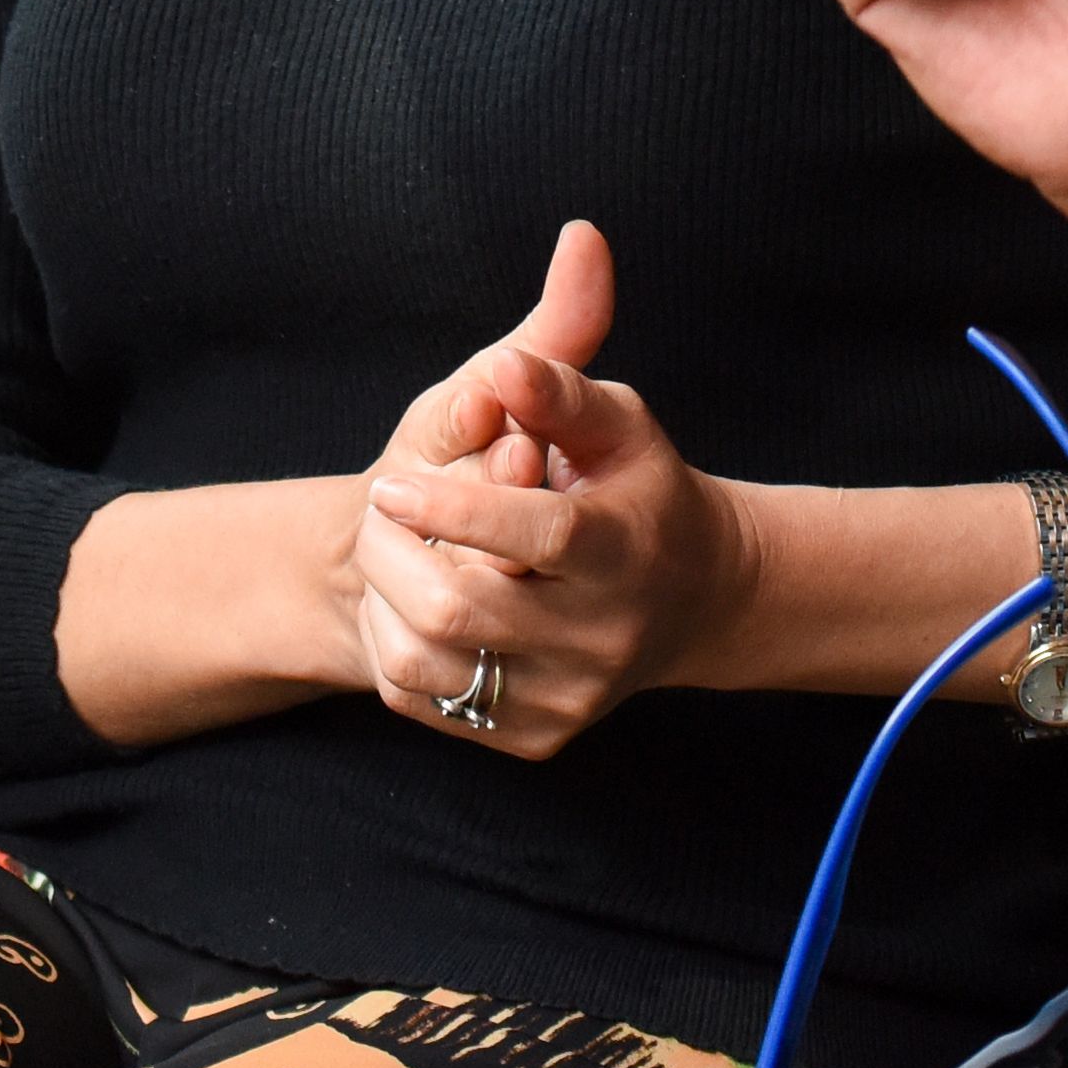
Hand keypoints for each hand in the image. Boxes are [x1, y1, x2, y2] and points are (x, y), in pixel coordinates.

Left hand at [347, 220, 741, 758]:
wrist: (687, 599)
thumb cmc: (631, 485)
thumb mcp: (611, 416)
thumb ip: (559, 375)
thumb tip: (523, 330)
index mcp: (624, 548)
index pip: (532, 534)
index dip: (452, 506)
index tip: (392, 480)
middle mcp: (603, 634)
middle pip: (462, 607)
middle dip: (394, 551)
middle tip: (379, 507)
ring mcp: (569, 696)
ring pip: (431, 663)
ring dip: (385, 598)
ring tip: (391, 550)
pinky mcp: (537, 737)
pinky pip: (426, 701)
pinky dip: (396, 645)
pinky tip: (412, 602)